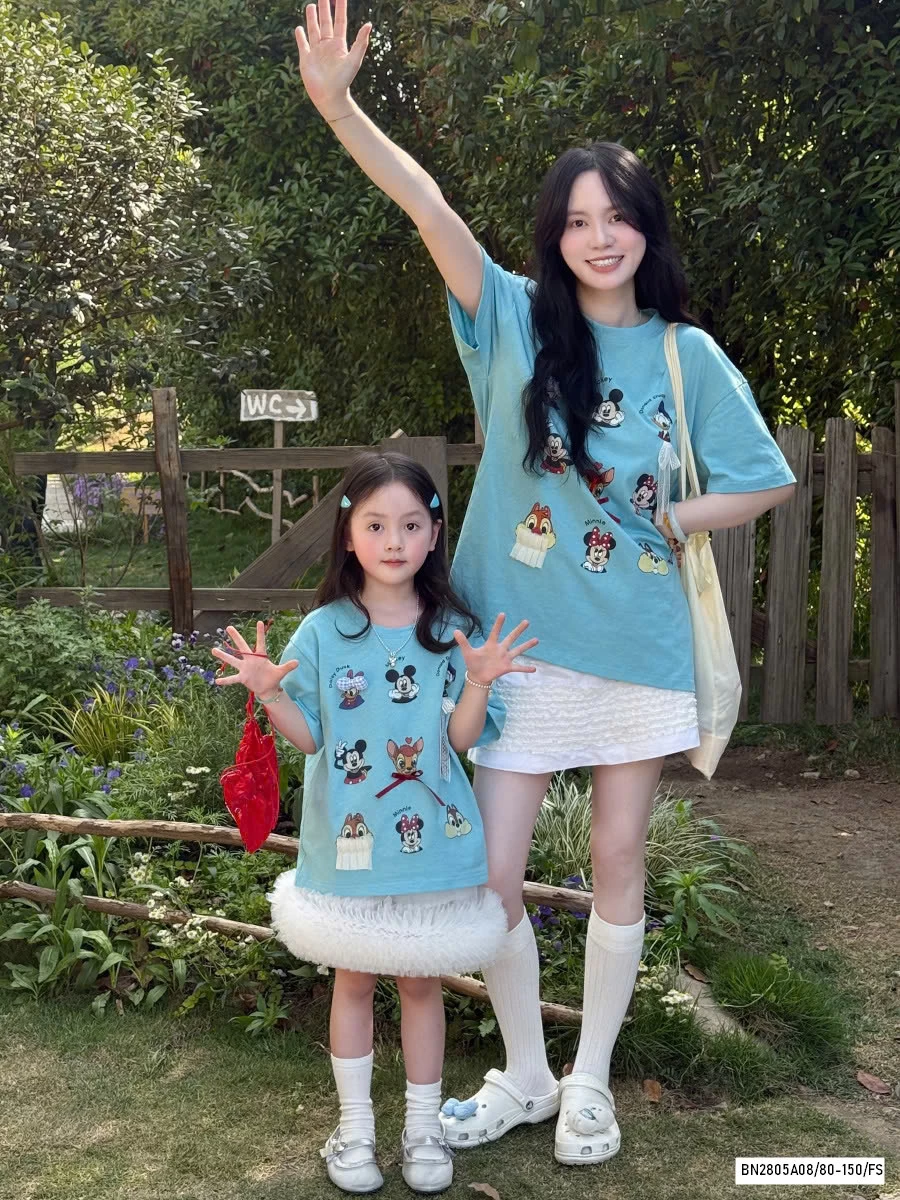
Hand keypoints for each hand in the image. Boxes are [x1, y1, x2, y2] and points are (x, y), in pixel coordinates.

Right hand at [211, 622, 297, 697]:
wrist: (267, 688)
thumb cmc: (273, 677)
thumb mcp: (281, 672)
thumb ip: (288, 666)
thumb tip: (298, 662)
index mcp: (260, 657)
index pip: (261, 642)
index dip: (260, 633)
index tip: (260, 622)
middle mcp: (250, 660)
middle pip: (242, 646)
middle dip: (236, 637)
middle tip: (229, 627)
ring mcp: (245, 668)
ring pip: (232, 660)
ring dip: (223, 656)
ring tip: (213, 650)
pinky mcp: (242, 678)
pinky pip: (232, 679)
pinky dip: (225, 680)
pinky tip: (217, 681)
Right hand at [294, 0, 371, 117]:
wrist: (330, 97)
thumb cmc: (344, 80)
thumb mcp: (354, 60)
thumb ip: (360, 42)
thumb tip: (369, 25)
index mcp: (339, 44)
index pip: (340, 21)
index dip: (340, 8)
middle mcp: (327, 46)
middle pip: (326, 22)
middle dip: (324, 8)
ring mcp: (316, 52)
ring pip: (313, 30)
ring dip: (312, 19)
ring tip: (311, 6)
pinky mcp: (306, 59)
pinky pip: (303, 44)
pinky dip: (300, 36)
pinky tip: (299, 28)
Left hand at [453, 614, 538, 685]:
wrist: (477, 676)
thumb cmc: (473, 662)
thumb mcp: (467, 652)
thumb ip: (463, 642)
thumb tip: (454, 631)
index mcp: (491, 645)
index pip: (495, 632)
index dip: (498, 624)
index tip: (502, 614)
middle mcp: (500, 649)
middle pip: (511, 638)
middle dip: (518, 630)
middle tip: (526, 621)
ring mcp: (505, 658)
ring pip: (518, 650)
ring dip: (527, 645)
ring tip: (536, 640)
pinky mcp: (507, 667)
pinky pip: (518, 667)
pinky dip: (526, 668)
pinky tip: (535, 669)